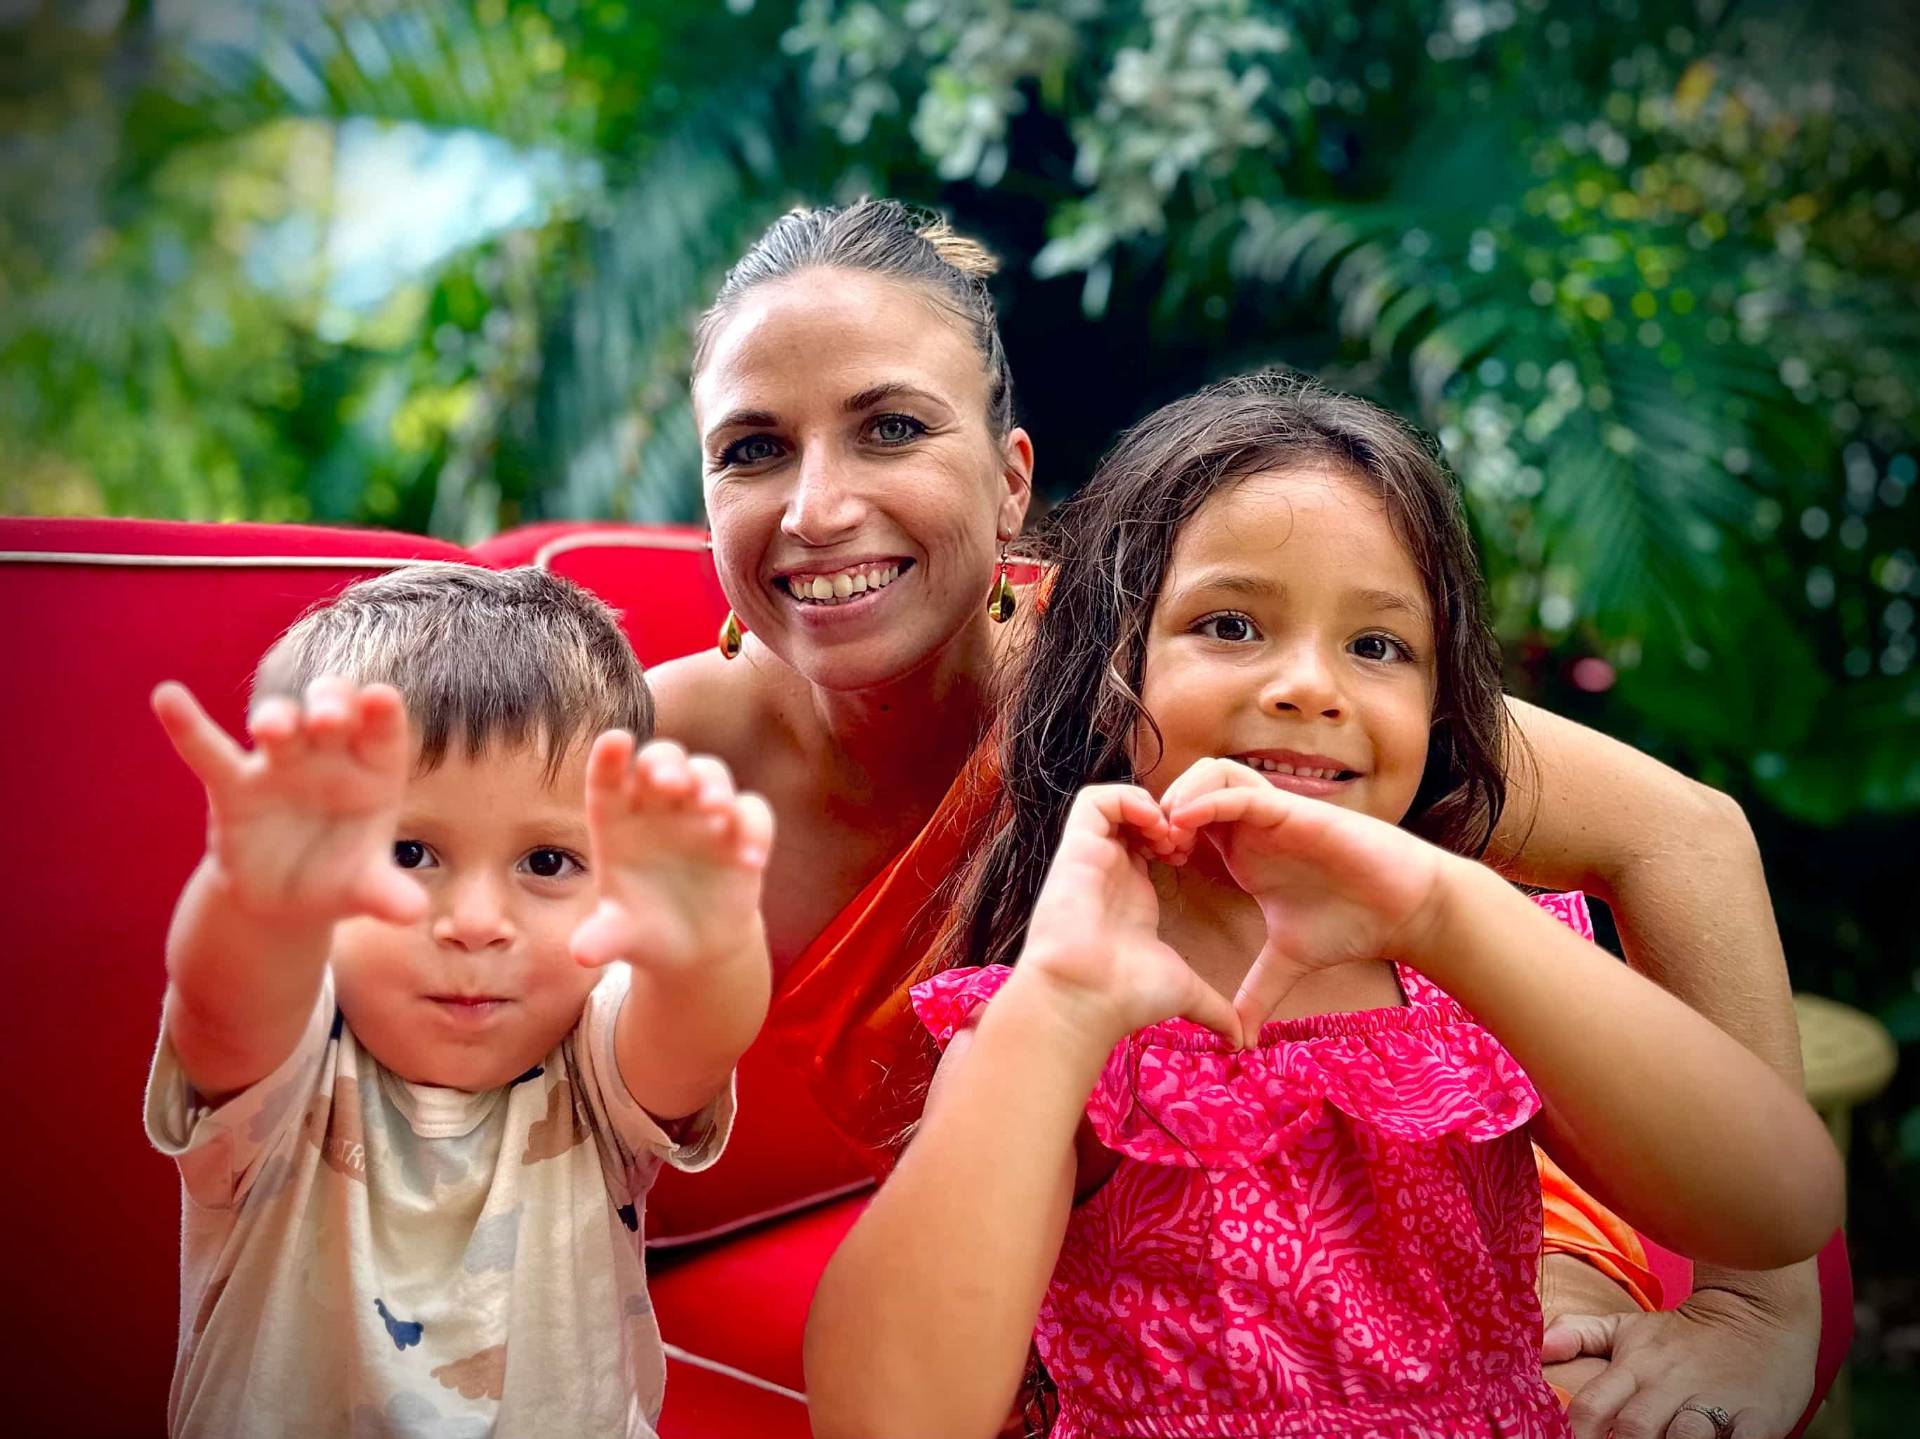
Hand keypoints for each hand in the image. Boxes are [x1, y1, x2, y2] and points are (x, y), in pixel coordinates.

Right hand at [152, 677, 424, 927]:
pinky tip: (167, 696)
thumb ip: (388, 893)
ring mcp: (281, 764)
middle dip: (331, 705)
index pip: (383, 732)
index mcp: (375, 771)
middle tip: (329, 718)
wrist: (284, 900)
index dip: (382, 713)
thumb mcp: (365, 889)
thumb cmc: (338, 878)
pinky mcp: (234, 785)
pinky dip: (187, 726)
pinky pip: (210, 752)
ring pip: (280, 724)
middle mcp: (330, 755)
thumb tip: (414, 913)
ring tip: (272, 729)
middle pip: (334, 710)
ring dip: (276, 719)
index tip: (381, 699)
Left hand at [570, 736, 772, 975]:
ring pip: (709, 773)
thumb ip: (603, 937)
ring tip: (712, 808)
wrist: (693, 944)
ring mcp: (701, 813)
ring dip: (711, 784)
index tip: (616, 741)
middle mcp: (658, 806)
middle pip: (662, 761)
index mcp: (617, 820)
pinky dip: (754, 830)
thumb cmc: (644, 926)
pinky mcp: (741, 831)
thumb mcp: (621, 935)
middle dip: (665, 764)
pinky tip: (749, 861)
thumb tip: (582, 953)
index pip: (608, 779)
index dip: (610, 759)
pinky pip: (753, 814)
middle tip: (668, 783)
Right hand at [1013, 783, 1239, 1046]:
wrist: (1085, 999)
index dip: (1182, 839)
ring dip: (1150, 807)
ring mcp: (1090, 856)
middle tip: (1192, 842)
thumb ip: (1213, 1007)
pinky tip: (1155, 826)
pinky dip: (1129, 800)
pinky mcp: (1075, 846)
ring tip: (1172, 833)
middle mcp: (1109, 870)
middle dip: (1170, 817)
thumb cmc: (1124, 997)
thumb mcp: (1182, 990)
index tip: (1204, 858)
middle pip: (1135, 818)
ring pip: (1114, 802)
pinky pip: (1095, 799)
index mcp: (1131, 894)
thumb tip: (1240, 1040)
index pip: (1152, 845)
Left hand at [1158, 758, 1452, 1036]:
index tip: (1143, 870)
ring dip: (1182, 795)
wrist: (1403, 912)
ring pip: (1213, 775)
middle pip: (1190, 788)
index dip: (1158, 838)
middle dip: (1161, 809)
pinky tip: (1188, 822)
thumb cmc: (1350, 924)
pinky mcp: (1294, 810)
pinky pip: (1242, 792)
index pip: (1187, 823)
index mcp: (1243, 851)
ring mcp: (1273, 814)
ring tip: (1165, 833)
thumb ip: (1257, 992)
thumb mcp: (1287, 962)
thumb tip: (1240, 1041)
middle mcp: (1253, 826)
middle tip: (1147, 847)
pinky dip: (1210, 800)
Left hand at [1551, 1278, 1819, 1438]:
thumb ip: (1579, 1334)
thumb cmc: (1685, 1333)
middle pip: (1635, 1430)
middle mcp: (1670, 1385)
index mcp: (1635, 1368)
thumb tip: (1537, 1347)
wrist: (1759, 1310)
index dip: (1578, 1434)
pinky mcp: (1759, 1416)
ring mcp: (1715, 1401)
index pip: (1593, 1407)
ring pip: (1686, 1438)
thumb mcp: (1628, 1327)